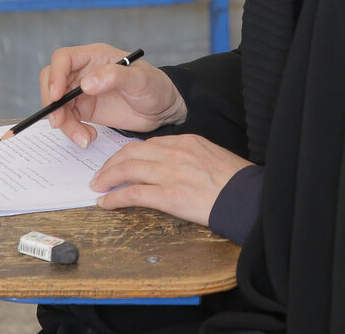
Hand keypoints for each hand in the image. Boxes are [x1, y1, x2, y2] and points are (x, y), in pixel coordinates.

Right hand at [39, 43, 186, 148]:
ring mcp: (82, 92)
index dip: (55, 75)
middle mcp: (84, 72)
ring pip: (57, 104)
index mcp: (95, 56)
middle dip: (51, 102)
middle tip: (59, 122)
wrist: (163, 109)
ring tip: (84, 137)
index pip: (63, 59)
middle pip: (52, 81)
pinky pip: (67, 120)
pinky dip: (72, 131)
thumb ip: (114, 77)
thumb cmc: (155, 86)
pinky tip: (88, 138)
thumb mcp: (139, 79)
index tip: (57, 96)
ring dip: (64, 123)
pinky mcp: (84, 110)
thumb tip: (86, 83)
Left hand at [90, 135, 253, 225]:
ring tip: (98, 187)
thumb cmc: (236, 181)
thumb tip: (172, 168)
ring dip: (107, 178)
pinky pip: (132, 193)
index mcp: (186, 141)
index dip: (129, 154)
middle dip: (111, 163)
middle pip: (131, 152)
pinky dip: (115, 197)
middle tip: (100, 174)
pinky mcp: (168, 195)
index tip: (120, 162)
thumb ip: (189, 157)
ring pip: (127, 169)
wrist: (247, 197)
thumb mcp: (212, 157)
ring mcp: (170, 172)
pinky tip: (106, 203)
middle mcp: (175, 152)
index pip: (148, 144)